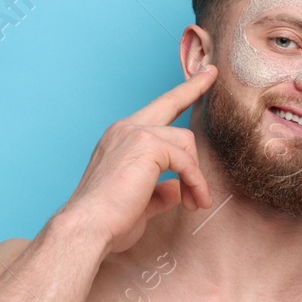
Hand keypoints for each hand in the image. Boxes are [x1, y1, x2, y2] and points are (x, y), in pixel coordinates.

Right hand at [58, 68, 217, 253]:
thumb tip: (178, 189)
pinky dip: (195, 182)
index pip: (154, 113)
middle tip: (212, 74)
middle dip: (193, 87)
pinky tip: (194, 201)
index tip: (200, 77)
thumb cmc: (109, 221)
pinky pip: (185, 161)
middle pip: (169, 103)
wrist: (89, 228)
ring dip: (197, 176)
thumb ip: (160, 192)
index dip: (179, 95)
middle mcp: (125, 129)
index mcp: (120, 139)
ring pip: (185, 142)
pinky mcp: (147, 145)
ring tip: (197, 203)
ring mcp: (135, 133)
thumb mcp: (141, 203)